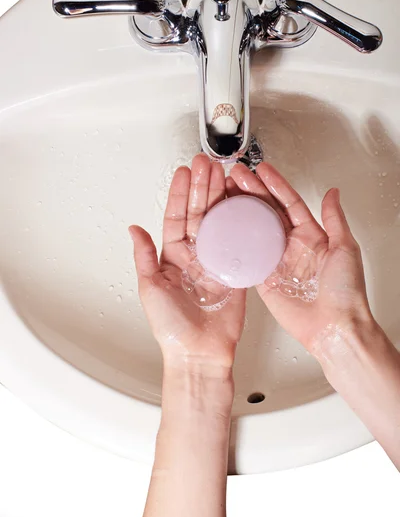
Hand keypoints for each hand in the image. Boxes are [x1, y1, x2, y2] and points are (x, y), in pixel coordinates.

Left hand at [129, 154, 245, 373]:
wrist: (199, 353)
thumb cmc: (172, 327)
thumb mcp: (150, 288)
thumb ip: (144, 256)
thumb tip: (133, 229)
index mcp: (173, 256)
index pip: (178, 217)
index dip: (182, 193)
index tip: (185, 173)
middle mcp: (195, 255)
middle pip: (201, 213)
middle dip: (204, 187)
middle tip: (208, 163)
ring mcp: (217, 261)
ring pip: (221, 222)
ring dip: (224, 198)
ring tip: (227, 175)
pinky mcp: (236, 272)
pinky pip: (241, 242)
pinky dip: (243, 222)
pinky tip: (246, 204)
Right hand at [227, 162, 373, 353]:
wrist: (333, 327)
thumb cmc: (345, 292)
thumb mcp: (345, 249)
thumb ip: (334, 219)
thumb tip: (333, 193)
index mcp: (311, 235)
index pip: (288, 202)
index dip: (274, 185)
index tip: (261, 170)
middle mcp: (291, 245)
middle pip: (266, 212)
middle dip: (250, 191)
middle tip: (235, 175)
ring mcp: (275, 261)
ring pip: (253, 230)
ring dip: (239, 211)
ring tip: (225, 194)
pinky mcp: (263, 278)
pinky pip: (245, 256)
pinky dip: (233, 242)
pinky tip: (222, 227)